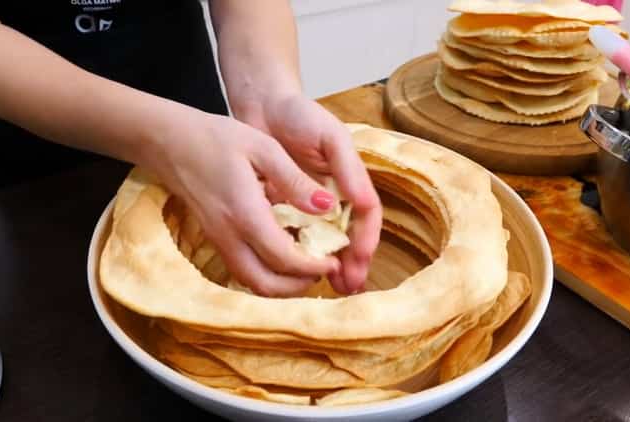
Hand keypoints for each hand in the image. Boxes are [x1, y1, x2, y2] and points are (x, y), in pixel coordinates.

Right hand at [147, 107, 343, 296]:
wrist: (169, 140)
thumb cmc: (216, 138)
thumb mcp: (263, 148)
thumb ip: (295, 180)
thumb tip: (327, 206)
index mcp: (245, 213)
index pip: (284, 258)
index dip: (313, 267)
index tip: (335, 260)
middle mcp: (229, 235)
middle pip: (266, 284)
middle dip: (298, 286)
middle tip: (324, 269)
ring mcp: (218, 240)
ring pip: (251, 282)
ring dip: (282, 284)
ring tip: (307, 267)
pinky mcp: (214, 238)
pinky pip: (242, 270)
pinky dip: (266, 274)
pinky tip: (282, 256)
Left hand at [236, 93, 382, 293]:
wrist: (262, 105)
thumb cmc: (301, 114)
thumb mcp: (332, 137)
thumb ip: (347, 167)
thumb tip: (361, 203)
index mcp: (350, 181)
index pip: (366, 216)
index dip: (366, 239)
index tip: (360, 259)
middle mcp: (333, 197)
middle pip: (349, 236)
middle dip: (352, 263)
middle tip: (349, 287)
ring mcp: (308, 205)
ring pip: (325, 242)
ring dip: (330, 266)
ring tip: (333, 288)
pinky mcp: (283, 208)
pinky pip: (295, 236)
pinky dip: (300, 256)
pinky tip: (298, 273)